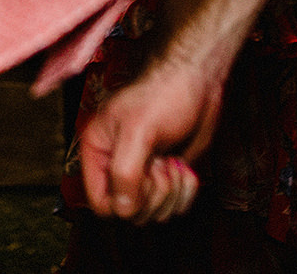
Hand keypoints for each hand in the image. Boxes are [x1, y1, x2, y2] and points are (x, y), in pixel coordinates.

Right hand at [76, 58, 220, 224]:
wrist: (197, 83)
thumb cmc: (163, 96)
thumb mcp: (138, 132)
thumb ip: (125, 172)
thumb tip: (122, 210)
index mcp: (98, 152)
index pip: (100, 203)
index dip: (123, 203)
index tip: (142, 179)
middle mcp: (118, 165)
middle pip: (130, 212)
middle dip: (153, 194)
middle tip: (159, 162)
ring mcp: (145, 173)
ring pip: (155, 212)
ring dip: (172, 192)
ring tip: (171, 161)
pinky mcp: (168, 176)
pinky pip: (176, 206)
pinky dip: (186, 191)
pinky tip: (183, 166)